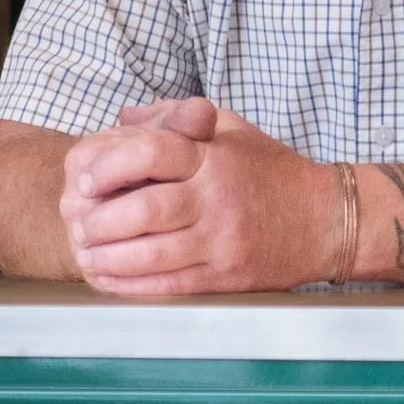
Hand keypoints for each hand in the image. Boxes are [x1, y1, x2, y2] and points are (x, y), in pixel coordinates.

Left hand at [60, 98, 338, 294]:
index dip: (110, 165)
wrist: (325, 219)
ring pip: (150, 254)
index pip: (152, 152)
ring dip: (107, 258)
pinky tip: (111, 279)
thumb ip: (176, 118)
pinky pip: (168, 285)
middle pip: (144, 210)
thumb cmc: (272, 171)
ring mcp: (223, 240)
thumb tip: (122, 118)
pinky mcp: (227, 276)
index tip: (87, 179)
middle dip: (99, 221)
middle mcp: (218, 197)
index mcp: (215, 156)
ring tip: (87, 254)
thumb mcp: (231, 129)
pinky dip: (131, 285)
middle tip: (78, 224)